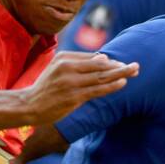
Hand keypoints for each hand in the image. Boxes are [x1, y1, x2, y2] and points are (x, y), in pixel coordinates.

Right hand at [21, 52, 137, 125]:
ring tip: (134, 72)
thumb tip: (103, 58)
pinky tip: (122, 83)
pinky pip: (96, 90)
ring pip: (101, 77)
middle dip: (119, 66)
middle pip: (100, 65)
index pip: (93, 58)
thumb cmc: (45, 88)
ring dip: (120, 74)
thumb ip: (78, 63)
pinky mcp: (73, 96)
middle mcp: (68, 67)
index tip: (123, 64)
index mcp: (65, 58)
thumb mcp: (57, 69)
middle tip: (136, 66)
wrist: (29, 105)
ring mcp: (71, 82)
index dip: (110, 62)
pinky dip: (110, 86)